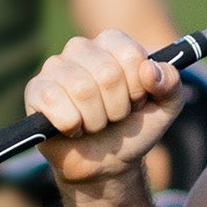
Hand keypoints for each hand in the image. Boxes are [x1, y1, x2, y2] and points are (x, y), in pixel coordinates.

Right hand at [26, 31, 185, 186]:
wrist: (107, 163)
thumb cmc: (132, 128)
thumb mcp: (166, 107)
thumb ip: (171, 83)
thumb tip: (149, 70)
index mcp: (112, 43)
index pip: (131, 54)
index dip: (138, 87)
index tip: (136, 101)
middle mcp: (81, 47)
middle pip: (108, 73)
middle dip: (118, 108)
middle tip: (113, 116)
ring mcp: (55, 67)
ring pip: (82, 89)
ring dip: (96, 120)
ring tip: (94, 123)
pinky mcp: (35, 90)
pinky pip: (55, 103)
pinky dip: (72, 126)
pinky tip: (73, 128)